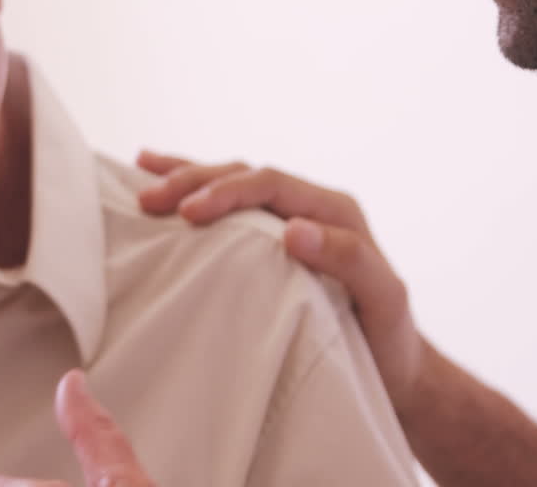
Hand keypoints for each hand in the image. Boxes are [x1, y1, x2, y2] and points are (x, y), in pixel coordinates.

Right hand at [135, 150, 425, 422]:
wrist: (393, 364)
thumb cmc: (388, 337)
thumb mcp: (383, 299)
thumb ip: (348, 259)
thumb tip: (293, 229)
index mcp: (334, 210)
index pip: (271, 184)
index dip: (227, 192)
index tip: (189, 213)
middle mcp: (309, 205)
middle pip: (243, 176)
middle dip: (194, 182)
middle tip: (151, 200)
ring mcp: (287, 218)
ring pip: (229, 181)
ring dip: (185, 178)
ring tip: (143, 182)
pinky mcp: (268, 238)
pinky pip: (227, 203)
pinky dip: (192, 185)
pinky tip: (154, 171)